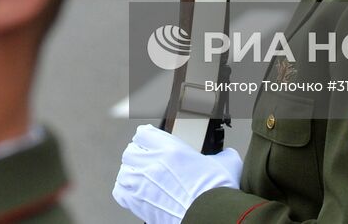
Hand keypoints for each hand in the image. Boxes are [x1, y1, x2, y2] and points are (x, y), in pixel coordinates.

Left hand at [111, 124, 242, 223]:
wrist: (211, 218)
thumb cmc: (217, 194)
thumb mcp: (226, 165)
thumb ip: (223, 155)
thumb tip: (227, 155)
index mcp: (171, 150)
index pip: (143, 133)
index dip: (148, 138)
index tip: (151, 142)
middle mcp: (152, 164)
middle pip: (130, 151)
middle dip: (139, 155)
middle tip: (150, 162)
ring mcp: (142, 185)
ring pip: (124, 171)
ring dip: (131, 173)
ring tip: (142, 178)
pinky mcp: (138, 205)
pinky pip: (120, 192)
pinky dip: (125, 191)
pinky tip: (136, 192)